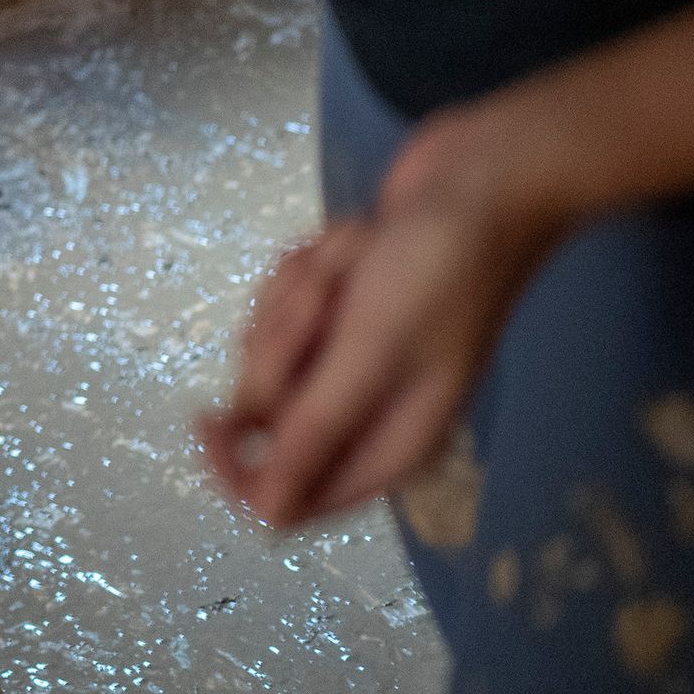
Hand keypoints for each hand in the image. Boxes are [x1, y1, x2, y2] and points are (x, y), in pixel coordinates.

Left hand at [198, 114, 559, 528]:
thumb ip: (316, 433)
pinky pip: (282, 302)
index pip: (288, 500)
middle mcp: (369, 410)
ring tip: (354, 264)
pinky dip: (308, 267)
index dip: (239, 468)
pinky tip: (353, 245)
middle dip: (285, 342)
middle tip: (334, 301)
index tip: (211, 418)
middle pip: (266, 410)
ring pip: (268, 347)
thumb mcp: (371, 353)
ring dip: (300, 295)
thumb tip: (266, 515)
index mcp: (389, 446)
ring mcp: (352, 356)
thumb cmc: (439, 269)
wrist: (482, 178)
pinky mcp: (339, 309)